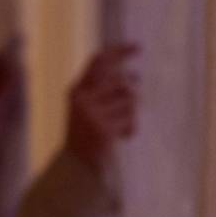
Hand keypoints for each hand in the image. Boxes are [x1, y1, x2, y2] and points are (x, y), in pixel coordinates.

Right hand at [63, 42, 140, 172]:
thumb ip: (108, 91)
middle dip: (132, 95)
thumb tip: (135, 77)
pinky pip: (131, 120)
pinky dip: (131, 129)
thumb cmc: (88, 136)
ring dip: (132, 114)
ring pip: (130, 101)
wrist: (76, 168)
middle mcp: (81, 99)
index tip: (139, 48)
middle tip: (130, 108)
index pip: (99, 61)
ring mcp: (91, 114)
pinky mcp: (103, 130)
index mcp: (77, 90)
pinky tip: (123, 137)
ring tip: (122, 127)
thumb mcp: (93, 109)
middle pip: (122, 82)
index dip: (119, 51)